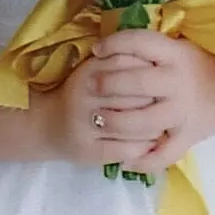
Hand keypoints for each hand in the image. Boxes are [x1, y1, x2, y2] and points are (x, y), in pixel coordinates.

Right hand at [53, 49, 164, 165]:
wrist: (47, 124)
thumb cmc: (80, 93)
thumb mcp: (95, 70)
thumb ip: (120, 62)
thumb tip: (158, 63)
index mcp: (89, 72)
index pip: (126, 65)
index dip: (149, 71)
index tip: (161, 76)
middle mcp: (85, 96)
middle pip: (133, 95)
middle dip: (155, 100)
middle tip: (167, 104)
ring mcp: (85, 126)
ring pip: (131, 125)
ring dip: (153, 126)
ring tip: (162, 124)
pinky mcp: (88, 151)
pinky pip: (124, 149)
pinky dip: (142, 147)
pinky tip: (149, 143)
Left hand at [87, 28, 214, 175]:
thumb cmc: (202, 64)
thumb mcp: (181, 46)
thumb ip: (152, 46)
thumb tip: (113, 42)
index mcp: (177, 54)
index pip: (140, 43)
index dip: (114, 44)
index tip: (96, 50)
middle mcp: (179, 82)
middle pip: (137, 82)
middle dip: (108, 84)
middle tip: (90, 86)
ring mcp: (184, 111)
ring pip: (145, 121)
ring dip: (117, 121)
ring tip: (97, 119)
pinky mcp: (189, 136)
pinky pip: (165, 153)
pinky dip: (144, 160)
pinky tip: (125, 160)